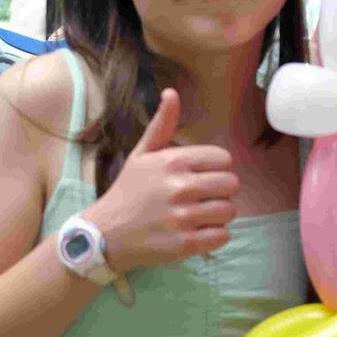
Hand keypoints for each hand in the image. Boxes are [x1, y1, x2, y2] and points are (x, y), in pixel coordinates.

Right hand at [87, 89, 238, 272]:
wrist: (105, 234)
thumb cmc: (128, 191)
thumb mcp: (142, 154)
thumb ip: (162, 125)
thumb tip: (172, 92)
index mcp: (173, 161)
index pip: (224, 159)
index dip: (217, 168)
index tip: (202, 176)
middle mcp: (180, 187)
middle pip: (231, 185)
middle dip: (221, 192)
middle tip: (203, 197)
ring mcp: (182, 217)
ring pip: (229, 211)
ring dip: (219, 214)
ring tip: (200, 215)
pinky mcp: (184, 244)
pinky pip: (222, 236)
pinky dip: (215, 236)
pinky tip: (197, 231)